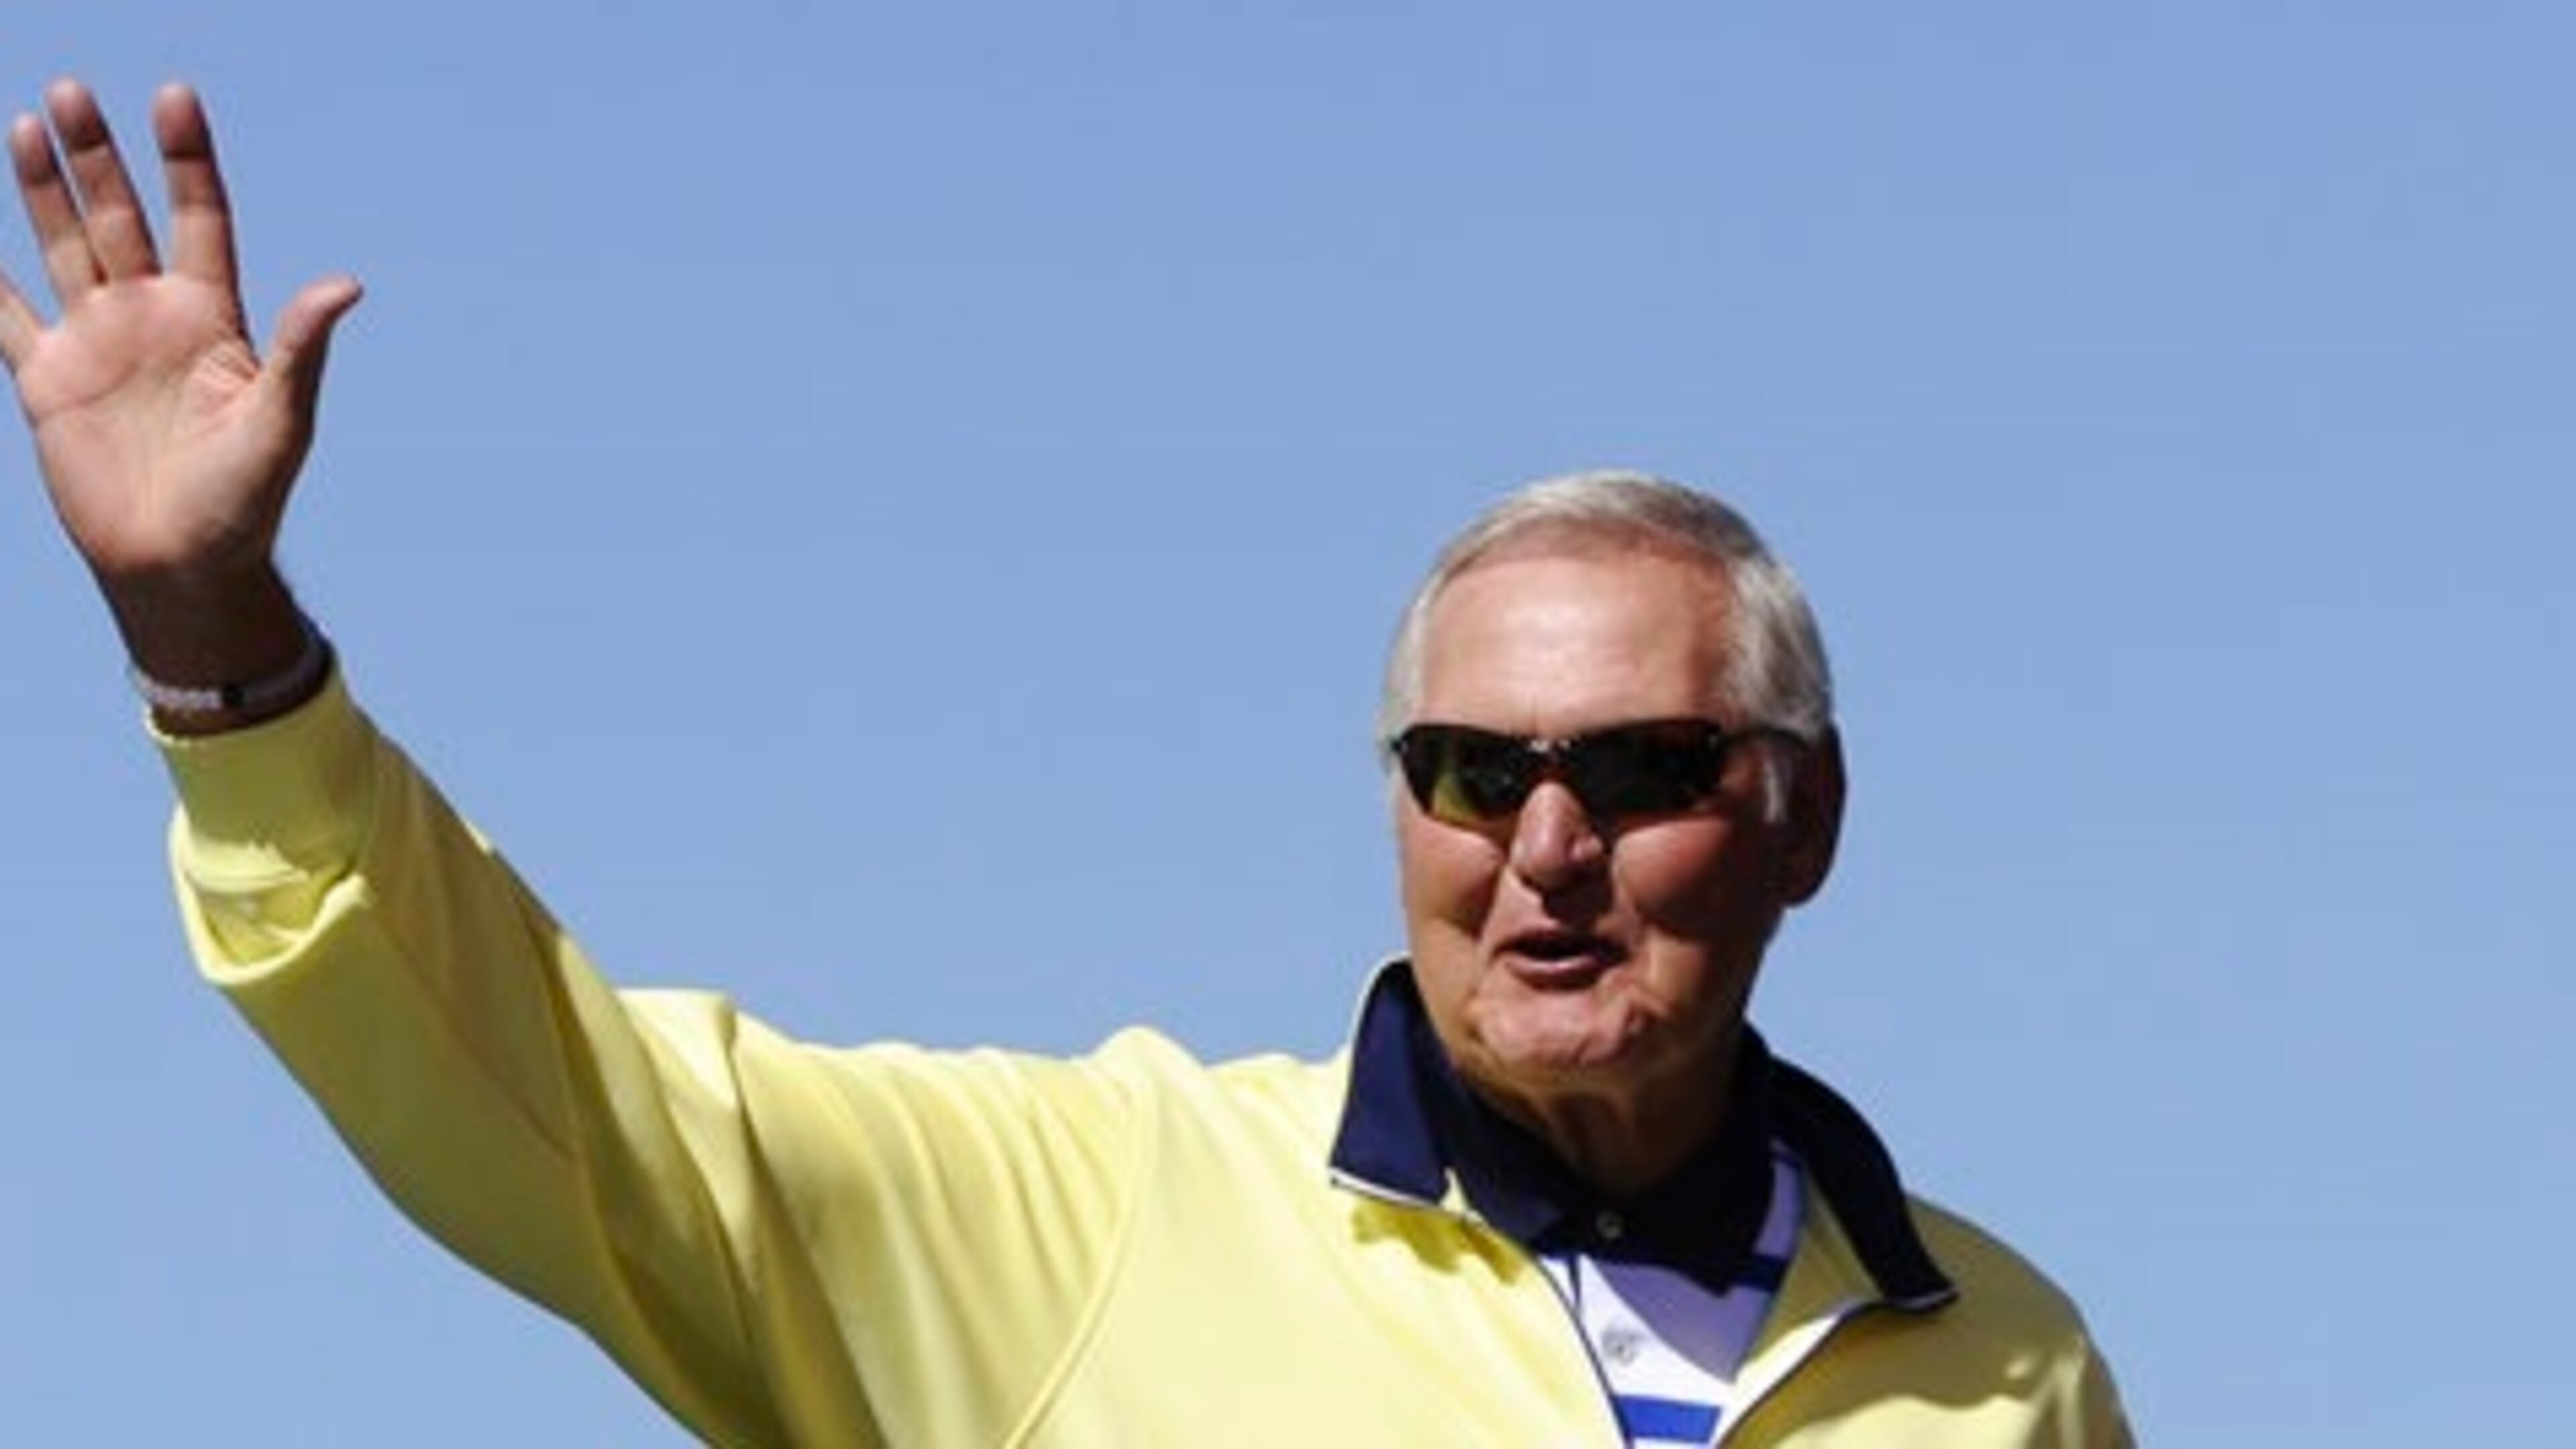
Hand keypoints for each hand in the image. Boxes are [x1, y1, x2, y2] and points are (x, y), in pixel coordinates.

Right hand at [1, 80, 358, 713]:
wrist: (184, 566)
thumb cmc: (246, 501)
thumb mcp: (282, 421)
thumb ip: (302, 349)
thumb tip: (346, 285)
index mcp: (211, 319)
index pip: (199, 218)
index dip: (187, 160)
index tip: (173, 98)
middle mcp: (152, 318)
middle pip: (121, 217)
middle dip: (97, 158)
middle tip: (71, 91)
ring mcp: (98, 344)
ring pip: (64, 246)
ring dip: (44, 189)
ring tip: (27, 124)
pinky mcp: (49, 381)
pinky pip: (4, 314)